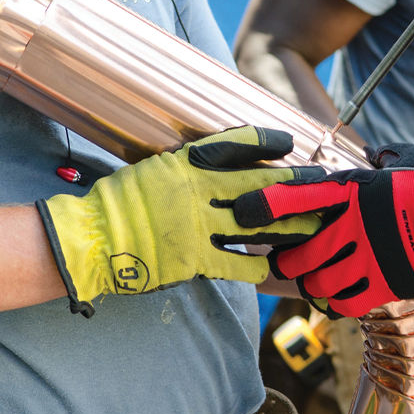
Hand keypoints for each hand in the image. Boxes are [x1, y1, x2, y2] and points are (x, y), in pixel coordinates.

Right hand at [37, 126, 321, 316]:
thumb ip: (187, 165)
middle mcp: (197, 190)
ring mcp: (198, 225)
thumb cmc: (117, 203)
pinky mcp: (194, 258)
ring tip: (314, 227)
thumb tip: (216, 161)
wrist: (90, 240)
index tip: (289, 142)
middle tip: (323, 186)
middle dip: (295, 186)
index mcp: (186, 164)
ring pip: (257, 225)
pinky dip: (257, 267)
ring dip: (288, 227)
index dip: (266, 143)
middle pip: (259, 184)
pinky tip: (273, 270)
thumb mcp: (154, 169)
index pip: (236, 145)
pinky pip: (236, 263)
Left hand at [233, 148, 413, 317]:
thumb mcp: (405, 161)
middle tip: (276, 261)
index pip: (296, 197)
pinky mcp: (384, 284)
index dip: (264, 206)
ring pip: (316, 283)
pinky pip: (343, 302)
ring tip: (307, 280)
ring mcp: (367, 258)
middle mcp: (353, 226)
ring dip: (306, 284)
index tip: (242, 212)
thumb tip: (372, 154)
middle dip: (281, 260)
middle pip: (297, 253)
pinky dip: (332, 302)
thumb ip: (380, 160)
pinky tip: (332, 297)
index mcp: (354, 190)